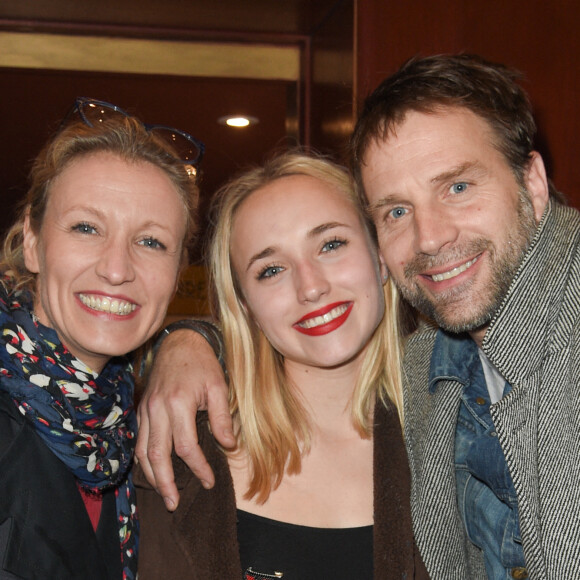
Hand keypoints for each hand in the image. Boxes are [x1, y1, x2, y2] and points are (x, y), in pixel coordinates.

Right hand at [136, 328, 233, 510]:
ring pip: (143, 451)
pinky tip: (152, 471)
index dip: (198, 468)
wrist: (179, 342)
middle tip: (174, 503)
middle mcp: (157, 408)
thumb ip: (222, 417)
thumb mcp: (219, 386)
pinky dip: (143, 459)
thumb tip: (228, 446)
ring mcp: (146, 409)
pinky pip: (139, 440)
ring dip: (151, 476)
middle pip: (157, 455)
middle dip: (165, 483)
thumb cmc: (202, 363)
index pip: (186, 447)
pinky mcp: (141, 409)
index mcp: (178, 403)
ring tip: (163, 494)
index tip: (209, 481)